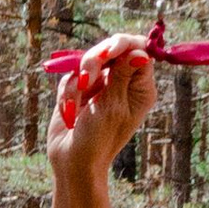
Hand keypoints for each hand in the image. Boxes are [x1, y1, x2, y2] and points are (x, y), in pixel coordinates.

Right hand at [48, 30, 161, 174]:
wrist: (72, 162)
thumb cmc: (98, 138)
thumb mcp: (113, 105)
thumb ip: (123, 74)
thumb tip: (140, 51)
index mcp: (140, 87)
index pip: (139, 50)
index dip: (123, 45)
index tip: (108, 52)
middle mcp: (123, 81)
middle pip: (112, 49)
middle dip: (95, 61)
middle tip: (86, 77)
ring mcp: (102, 84)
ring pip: (88, 60)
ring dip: (78, 82)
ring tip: (75, 107)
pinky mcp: (81, 88)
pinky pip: (72, 75)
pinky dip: (68, 92)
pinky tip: (69, 114)